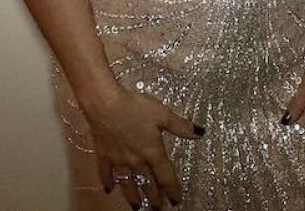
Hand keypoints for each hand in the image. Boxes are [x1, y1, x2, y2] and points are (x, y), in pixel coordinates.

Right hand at [84, 84, 205, 208]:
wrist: (106, 104)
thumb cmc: (136, 107)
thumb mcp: (163, 114)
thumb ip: (181, 126)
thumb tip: (200, 133)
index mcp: (153, 152)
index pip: (166, 176)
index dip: (173, 189)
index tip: (176, 200)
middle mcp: (136, 161)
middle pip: (147, 183)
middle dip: (154, 197)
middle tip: (158, 209)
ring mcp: (119, 160)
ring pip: (128, 183)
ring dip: (133, 196)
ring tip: (137, 207)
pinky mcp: (103, 155)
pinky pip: (105, 173)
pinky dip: (107, 182)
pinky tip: (108, 189)